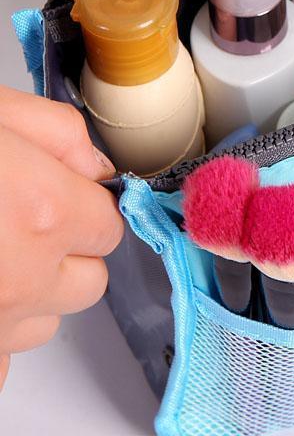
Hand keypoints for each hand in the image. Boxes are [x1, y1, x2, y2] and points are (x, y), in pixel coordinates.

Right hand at [0, 86, 122, 391]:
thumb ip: (58, 134)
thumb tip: (95, 168)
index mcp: (42, 211)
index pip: (108, 226)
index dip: (85, 208)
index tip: (61, 198)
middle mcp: (20, 277)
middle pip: (86, 282)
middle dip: (65, 254)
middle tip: (21, 226)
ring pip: (41, 323)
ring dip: (27, 296)